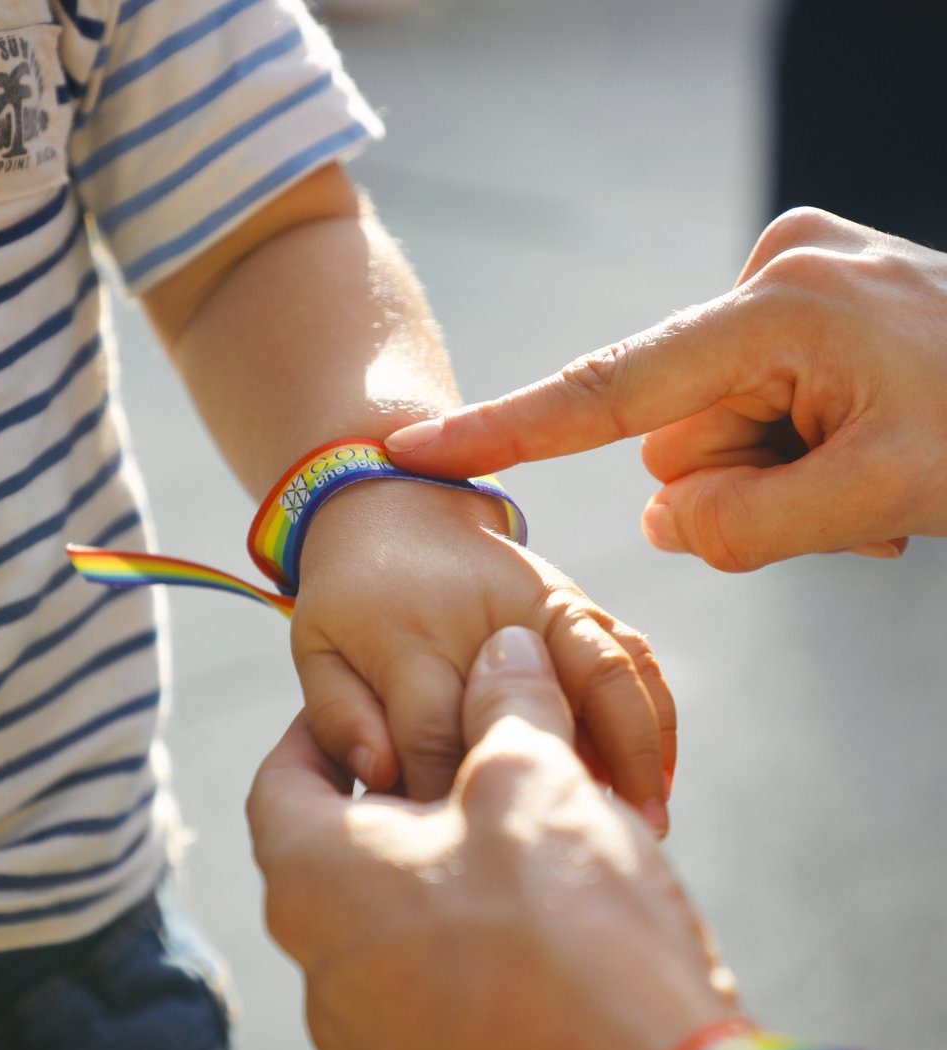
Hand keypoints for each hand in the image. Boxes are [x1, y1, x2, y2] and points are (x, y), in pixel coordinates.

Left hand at [247, 627, 736, 1049]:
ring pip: (397, 933)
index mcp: (317, 884)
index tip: (366, 704)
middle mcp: (327, 976)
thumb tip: (506, 652)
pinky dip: (479, 951)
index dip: (320, 729)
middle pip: (343, 858)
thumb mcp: (532, 779)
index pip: (280, 782)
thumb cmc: (565, 930)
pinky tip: (557, 934)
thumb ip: (509, 701)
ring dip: (448, 879)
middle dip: (406, 801)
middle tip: (469, 767)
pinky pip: (444, 999)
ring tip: (527, 844)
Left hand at [289, 481, 675, 829]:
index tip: (470, 858)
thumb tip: (381, 774)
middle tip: (583, 850)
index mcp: (407, 637)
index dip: (450, 801)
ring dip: (633, 747)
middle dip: (562, 781)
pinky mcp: (577, 600)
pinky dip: (653, 714)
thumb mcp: (316, 650)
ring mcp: (542, 602)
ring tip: (645, 819)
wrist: (396, 510)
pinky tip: (654, 777)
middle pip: (543, 701)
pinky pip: (631, 653)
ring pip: (605, 670)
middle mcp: (487, 617)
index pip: (434, 736)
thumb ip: (340, 715)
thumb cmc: (350, 599)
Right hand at [385, 208, 946, 570]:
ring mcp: (796, 278)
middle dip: (741, 486)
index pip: (612, 390)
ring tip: (869, 479)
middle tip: (843, 501)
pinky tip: (870, 450)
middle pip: (679, 434)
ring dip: (777, 475)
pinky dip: (799, 451)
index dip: (512, 430)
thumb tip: (662, 517)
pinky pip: (760, 402)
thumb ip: (745, 523)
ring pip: (721, 429)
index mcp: (780, 308)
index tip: (422, 448)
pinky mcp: (813, 298)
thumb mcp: (880, 499)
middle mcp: (774, 274)